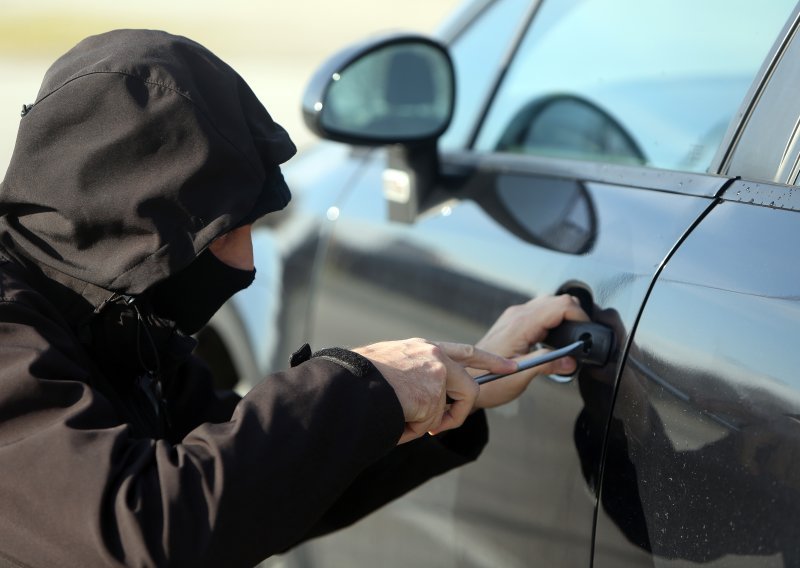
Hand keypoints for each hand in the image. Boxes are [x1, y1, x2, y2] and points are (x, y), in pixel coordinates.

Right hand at [353, 339, 514, 443]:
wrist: (346, 383)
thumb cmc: (358, 378)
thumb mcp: (391, 365)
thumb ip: (414, 374)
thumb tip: (425, 402)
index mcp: (423, 347)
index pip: (464, 351)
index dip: (489, 360)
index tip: (509, 366)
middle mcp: (434, 355)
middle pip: (470, 382)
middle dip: (471, 398)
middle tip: (470, 404)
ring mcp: (435, 374)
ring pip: (446, 411)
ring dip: (425, 423)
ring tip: (398, 419)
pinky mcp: (431, 394)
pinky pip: (428, 425)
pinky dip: (411, 431)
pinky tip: (393, 420)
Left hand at [473, 295, 589, 409]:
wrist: (466, 381)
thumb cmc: (487, 380)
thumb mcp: (521, 376)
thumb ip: (547, 365)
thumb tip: (570, 360)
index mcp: (522, 324)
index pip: (560, 305)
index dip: (579, 315)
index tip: (586, 331)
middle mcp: (518, 315)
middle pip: (557, 300)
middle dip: (574, 314)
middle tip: (582, 335)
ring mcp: (515, 317)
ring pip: (549, 304)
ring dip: (564, 316)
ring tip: (570, 337)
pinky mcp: (514, 322)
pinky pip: (540, 312)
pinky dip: (553, 320)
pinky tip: (554, 338)